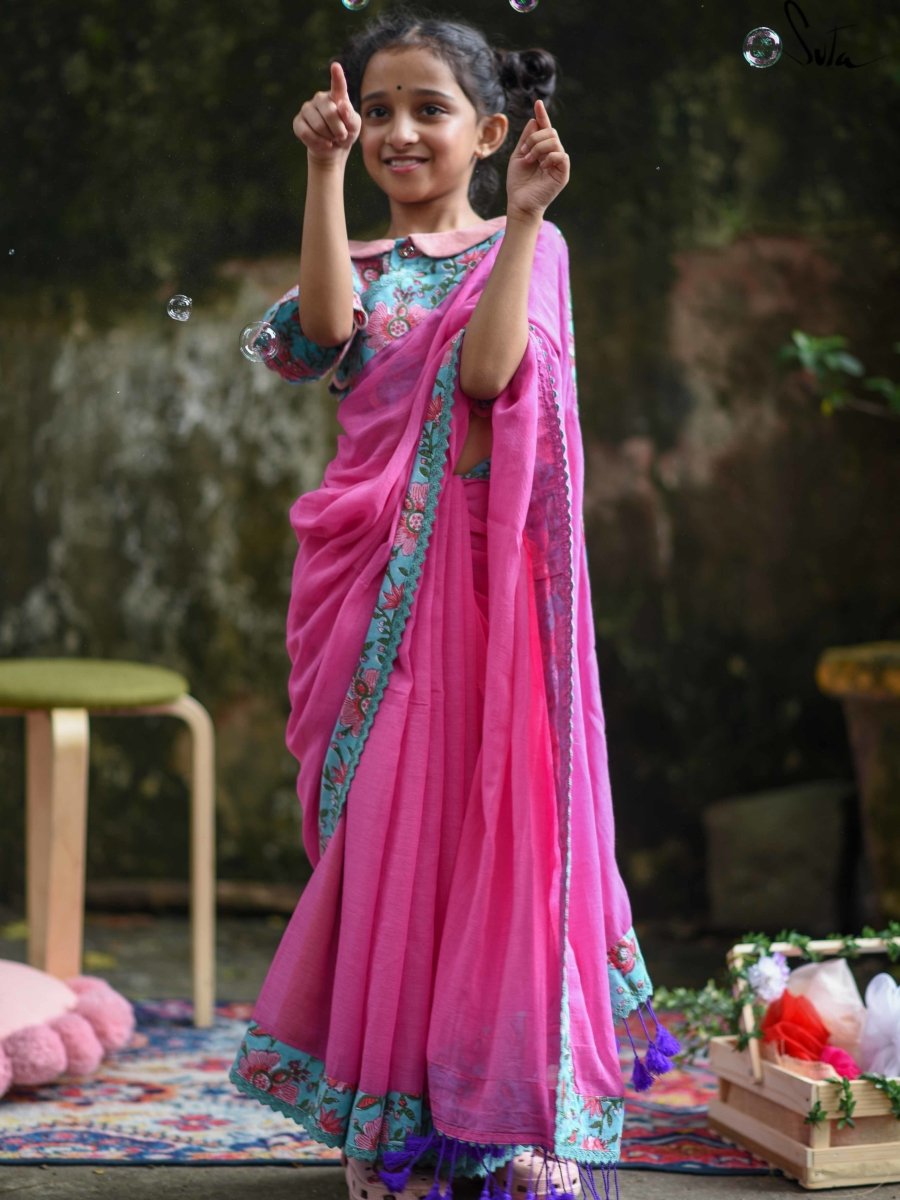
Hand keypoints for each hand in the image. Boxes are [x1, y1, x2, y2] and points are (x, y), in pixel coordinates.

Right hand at [292, 62, 360, 164]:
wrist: (332, 149)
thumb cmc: (345, 133)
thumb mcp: (353, 127)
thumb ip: (351, 117)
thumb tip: (342, 105)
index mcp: (336, 96)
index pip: (338, 85)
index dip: (337, 76)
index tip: (336, 66)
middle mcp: (320, 98)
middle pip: (330, 113)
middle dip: (338, 129)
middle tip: (342, 135)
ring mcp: (307, 108)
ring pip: (318, 125)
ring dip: (328, 137)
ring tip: (332, 138)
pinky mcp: (298, 122)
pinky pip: (306, 133)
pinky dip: (318, 142)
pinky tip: (324, 143)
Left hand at [505, 100, 569, 220]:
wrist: (520, 203)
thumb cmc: (518, 183)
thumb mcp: (518, 156)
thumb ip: (526, 138)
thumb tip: (534, 120)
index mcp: (542, 149)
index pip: (544, 128)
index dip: (542, 115)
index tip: (537, 103)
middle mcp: (552, 154)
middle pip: (550, 131)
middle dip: (535, 138)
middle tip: (525, 151)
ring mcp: (558, 163)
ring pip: (555, 141)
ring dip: (539, 147)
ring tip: (530, 160)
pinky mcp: (563, 173)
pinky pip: (561, 155)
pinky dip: (549, 156)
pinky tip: (541, 165)